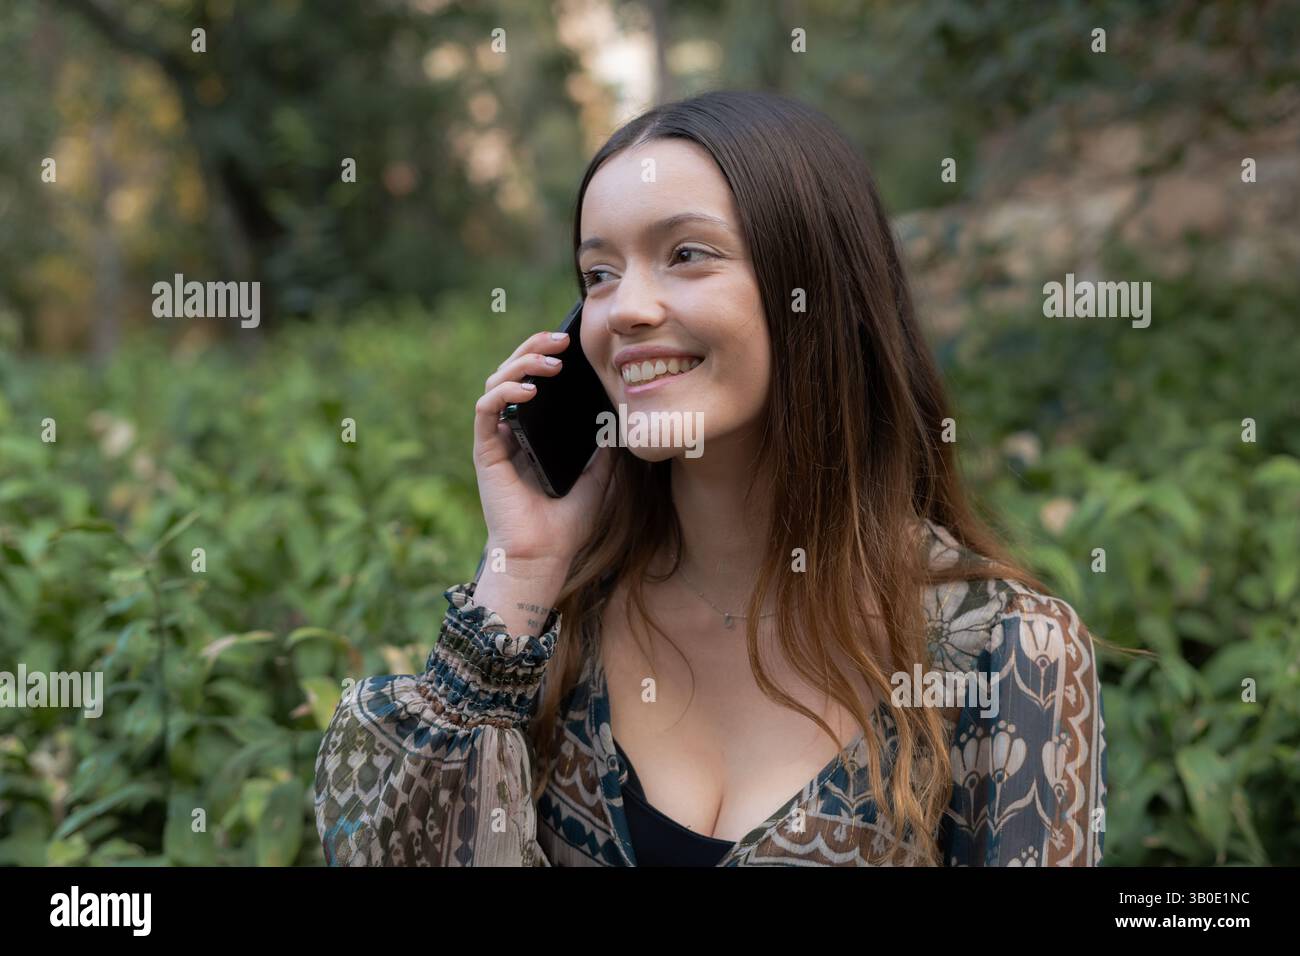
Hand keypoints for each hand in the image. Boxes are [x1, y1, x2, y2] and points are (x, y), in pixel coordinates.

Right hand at [473, 329, 616, 579]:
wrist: (544, 556)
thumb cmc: (567, 523)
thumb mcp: (599, 477)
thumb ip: (605, 447)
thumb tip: (620, 416)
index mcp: (535, 432)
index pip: (535, 380)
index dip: (547, 354)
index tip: (574, 343)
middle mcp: (512, 430)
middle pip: (513, 372)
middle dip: (534, 348)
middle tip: (562, 338)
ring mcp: (496, 439)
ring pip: (496, 383)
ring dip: (521, 364)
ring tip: (550, 362)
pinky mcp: (485, 451)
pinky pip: (486, 411)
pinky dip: (503, 393)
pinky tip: (527, 390)